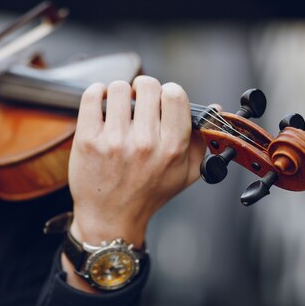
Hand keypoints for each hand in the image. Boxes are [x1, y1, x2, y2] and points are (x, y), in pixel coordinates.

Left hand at [67, 75, 205, 247]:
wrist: (112, 219)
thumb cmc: (149, 194)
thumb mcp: (186, 174)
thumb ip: (202, 141)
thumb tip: (216, 110)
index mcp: (172, 148)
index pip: (175, 95)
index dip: (168, 91)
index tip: (161, 99)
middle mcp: (145, 143)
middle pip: (147, 86)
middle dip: (143, 89)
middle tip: (139, 101)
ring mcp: (114, 141)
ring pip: (119, 88)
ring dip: (120, 93)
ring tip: (120, 107)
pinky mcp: (88, 140)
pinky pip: (91, 97)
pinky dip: (97, 92)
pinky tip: (102, 102)